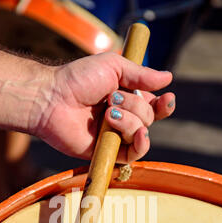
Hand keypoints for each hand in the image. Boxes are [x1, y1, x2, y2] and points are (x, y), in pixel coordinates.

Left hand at [35, 52, 174, 162]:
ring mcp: (115, 136)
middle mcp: (123, 117)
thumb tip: (169, 77)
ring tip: (108, 113)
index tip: (167, 98)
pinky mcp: (107, 152)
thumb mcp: (113, 66)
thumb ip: (141, 74)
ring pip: (142, 134)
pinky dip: (139, 144)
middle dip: (136, 106)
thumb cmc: (78, 79)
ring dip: (131, 121)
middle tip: (111, 98)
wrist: (53, 99)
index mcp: (126, 98)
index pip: (154, 106)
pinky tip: (136, 133)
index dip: (164, 104)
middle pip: (149, 118)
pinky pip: (133, 155)